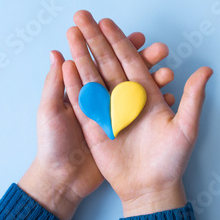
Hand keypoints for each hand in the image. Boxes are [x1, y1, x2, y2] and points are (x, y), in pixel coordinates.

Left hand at [19, 30, 171, 219]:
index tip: (136, 37)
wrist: (63, 181)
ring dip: (155, 77)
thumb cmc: (52, 145)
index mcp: (88, 89)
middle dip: (144, 57)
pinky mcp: (126, 128)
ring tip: (168, 72)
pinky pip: (145, 112)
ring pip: (140, 88)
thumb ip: (54, 84)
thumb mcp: (49, 112)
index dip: (116, 45)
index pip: (104, 60)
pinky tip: (170, 93)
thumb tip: (55, 52)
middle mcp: (105, 96)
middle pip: (127, 70)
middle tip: (161, 48)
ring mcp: (118, 112)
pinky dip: (158, 101)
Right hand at [62, 10, 212, 217]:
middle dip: (94, 38)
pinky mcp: (94, 124)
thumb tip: (207, 70)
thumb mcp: (185, 128)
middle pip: (106, 60)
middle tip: (82, 16)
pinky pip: (83, 100)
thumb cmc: (171, 159)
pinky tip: (66, 65)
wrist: (151, 187)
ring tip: (71, 33)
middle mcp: (123, 95)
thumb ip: (193, 98)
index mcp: (143, 91)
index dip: (117, 39)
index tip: (106, 21)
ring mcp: (107, 108)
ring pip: (92, 75)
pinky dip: (74, 83)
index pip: (128, 58)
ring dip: (81, 54)